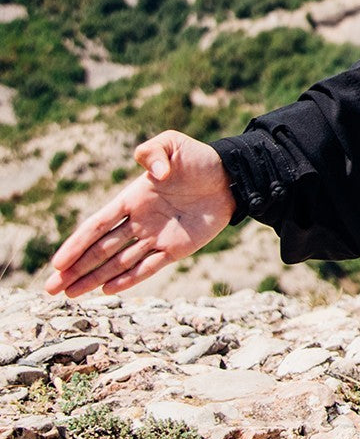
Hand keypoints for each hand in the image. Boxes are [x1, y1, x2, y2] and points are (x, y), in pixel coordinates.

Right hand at [44, 130, 236, 297]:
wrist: (229, 176)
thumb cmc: (198, 158)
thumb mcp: (171, 144)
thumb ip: (153, 152)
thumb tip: (154, 172)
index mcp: (132, 198)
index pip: (97, 226)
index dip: (77, 244)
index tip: (57, 264)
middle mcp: (139, 221)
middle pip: (101, 250)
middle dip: (76, 270)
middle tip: (51, 290)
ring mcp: (156, 236)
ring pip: (118, 263)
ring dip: (95, 279)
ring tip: (70, 295)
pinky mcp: (176, 249)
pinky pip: (148, 267)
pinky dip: (129, 279)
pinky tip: (107, 290)